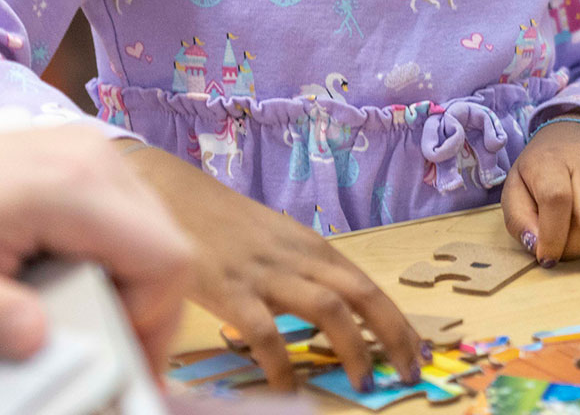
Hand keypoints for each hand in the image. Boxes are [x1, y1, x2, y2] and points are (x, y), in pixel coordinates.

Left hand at [0, 124, 193, 367]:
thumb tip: (36, 342)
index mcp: (70, 186)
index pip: (165, 259)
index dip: (152, 318)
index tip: (111, 353)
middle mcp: (96, 158)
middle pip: (169, 246)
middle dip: (146, 308)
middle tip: (104, 350)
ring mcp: (93, 151)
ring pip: (156, 231)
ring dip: (134, 283)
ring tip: (85, 317)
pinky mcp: (85, 157)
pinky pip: (131, 216)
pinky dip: (119, 257)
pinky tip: (76, 281)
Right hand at [126, 144, 420, 392]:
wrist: (166, 192)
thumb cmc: (218, 222)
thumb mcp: (271, 240)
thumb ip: (298, 270)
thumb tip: (329, 313)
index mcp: (310, 246)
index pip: (368, 285)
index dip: (397, 320)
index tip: (413, 352)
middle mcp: (296, 256)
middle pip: (362, 294)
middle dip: (393, 334)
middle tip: (409, 371)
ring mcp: (264, 271)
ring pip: (327, 307)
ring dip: (353, 346)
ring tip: (364, 382)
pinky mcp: (229, 288)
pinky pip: (265, 332)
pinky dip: (282, 363)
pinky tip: (289, 387)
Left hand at [503, 116, 579, 265]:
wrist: (578, 139)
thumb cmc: (544, 172)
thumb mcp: (516, 189)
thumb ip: (519, 220)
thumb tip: (537, 246)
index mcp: (554, 159)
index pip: (557, 200)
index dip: (551, 238)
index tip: (547, 257)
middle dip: (575, 248)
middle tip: (565, 248)